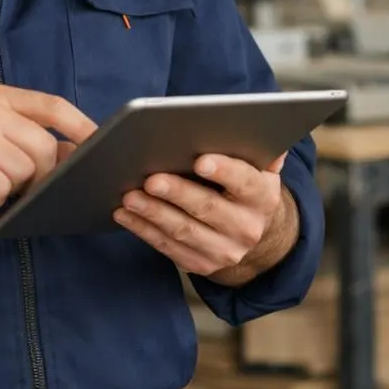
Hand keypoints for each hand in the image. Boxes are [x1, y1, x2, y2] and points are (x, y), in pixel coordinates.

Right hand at [0, 85, 96, 220]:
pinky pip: (0, 190)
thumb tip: (81, 153)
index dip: (82, 126)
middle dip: (36, 176)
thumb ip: (31, 139)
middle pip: (45, 149)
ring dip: (7, 188)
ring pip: (24, 172)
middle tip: (8, 181)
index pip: (53, 106)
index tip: (102, 146)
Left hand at [113, 151, 295, 281]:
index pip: (245, 181)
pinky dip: (143, 230)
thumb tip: (253, 124)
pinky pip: (167, 247)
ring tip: (129, 196)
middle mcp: (247, 228)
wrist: (250, 233)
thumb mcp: (258, 167)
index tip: (200, 160)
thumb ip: (255, 146)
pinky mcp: (200, 264)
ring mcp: (224, 251)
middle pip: (208, 207)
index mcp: (263, 197)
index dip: (224, 171)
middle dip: (177, 192)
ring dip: (153, 213)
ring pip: (183, 230)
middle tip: (150, 179)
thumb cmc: (243, 186)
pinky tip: (125, 214)